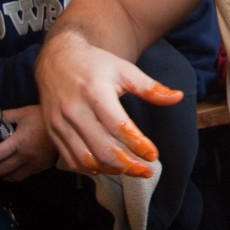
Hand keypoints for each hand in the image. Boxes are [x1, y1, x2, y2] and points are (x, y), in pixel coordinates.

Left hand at [0, 105, 56, 181]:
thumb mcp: (24, 112)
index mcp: (19, 141)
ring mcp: (35, 163)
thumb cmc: (44, 117)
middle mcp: (26, 155)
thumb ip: (7, 116)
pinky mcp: (42, 166)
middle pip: (1, 169)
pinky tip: (10, 173)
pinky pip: (24, 176)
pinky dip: (13, 176)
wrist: (68, 124)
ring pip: (12, 176)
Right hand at [35, 32, 182, 177]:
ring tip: (131, 170)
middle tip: (147, 170)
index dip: (137, 144)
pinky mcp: (51, 132)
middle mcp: (74, 110)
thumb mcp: (125, 70)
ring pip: (85, 159)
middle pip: (102, 148)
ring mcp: (60, 123)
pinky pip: (71, 159)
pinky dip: (90, 168)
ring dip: (110, 170)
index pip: (118, 126)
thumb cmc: (95, 64)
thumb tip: (178, 97)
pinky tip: (108, 167)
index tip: (153, 155)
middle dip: (128, 165)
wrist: (57, 59)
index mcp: (95, 92)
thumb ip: (150, 88)